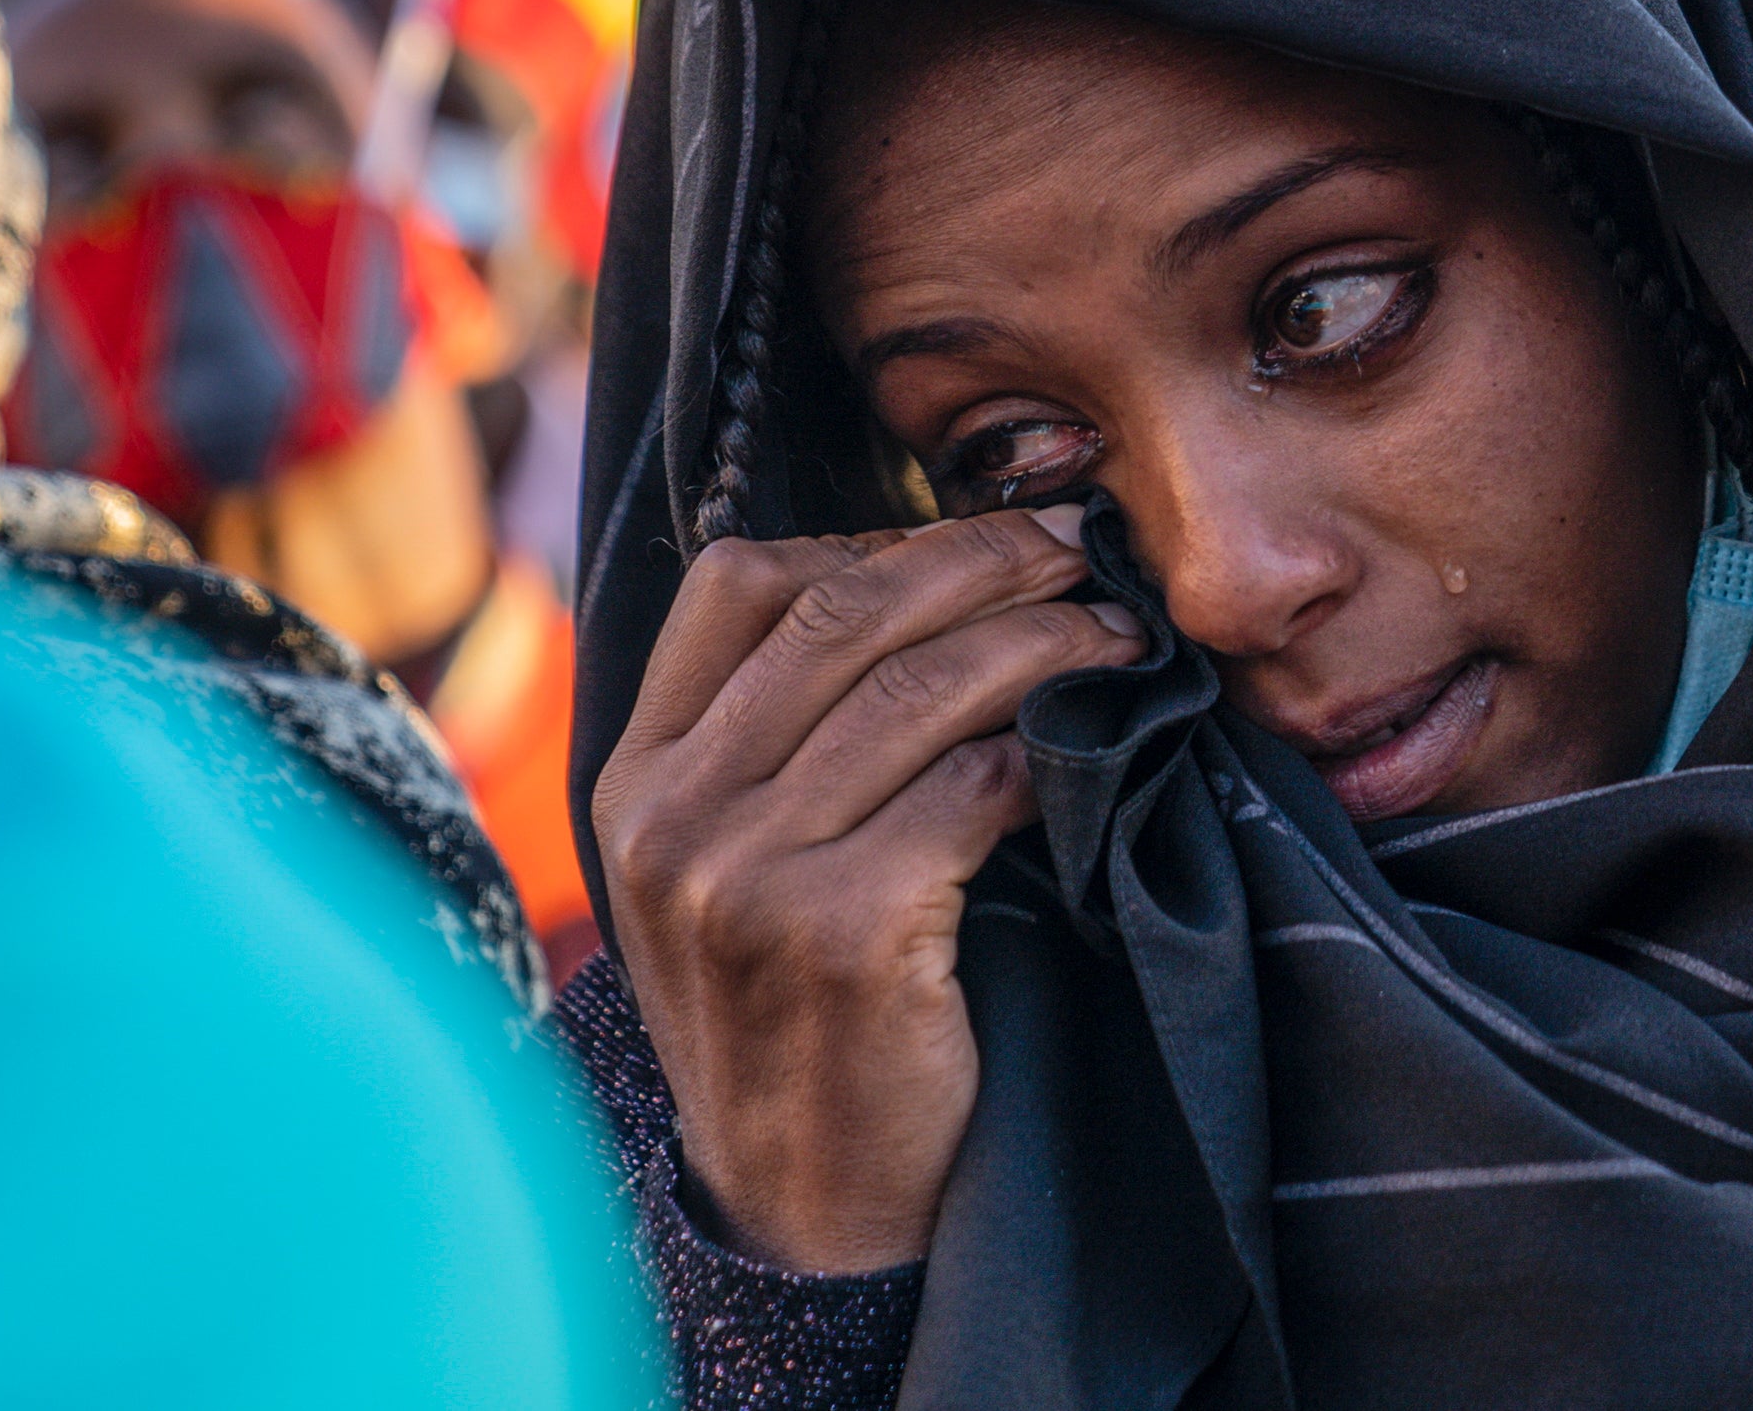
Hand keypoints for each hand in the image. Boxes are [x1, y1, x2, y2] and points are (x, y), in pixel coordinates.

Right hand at [590, 505, 1145, 1273]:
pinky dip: (1050, 752)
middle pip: (842, 612)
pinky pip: (974, 790)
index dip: (875, 538)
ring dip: (1044, 643)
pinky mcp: (842, 935)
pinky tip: (1094, 750)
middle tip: (1082, 554)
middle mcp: (672, 817)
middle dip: (982, 561)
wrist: (806, 1213)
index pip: (736, 583)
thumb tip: (925, 580)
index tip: (981, 542)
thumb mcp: (729, 871)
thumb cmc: (798, 1020)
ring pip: (920, 689)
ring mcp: (746, 877)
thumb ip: (774, 739)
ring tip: (1119, 637)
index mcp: (634, 779)